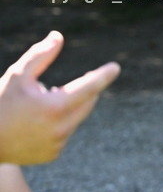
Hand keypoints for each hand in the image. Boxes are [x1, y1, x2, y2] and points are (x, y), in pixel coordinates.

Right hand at [0, 32, 119, 164]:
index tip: (115, 67)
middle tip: (62, 87)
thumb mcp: (17, 76)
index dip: (104, 75)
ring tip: (39, 106)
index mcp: (56, 107)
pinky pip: (64, 134)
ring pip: (75, 118)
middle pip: (87, 102)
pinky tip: (35, 123)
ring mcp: (58, 144)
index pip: (90, 87)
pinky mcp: (52, 154)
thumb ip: (40, 56)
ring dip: (66, 108)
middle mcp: (61, 128)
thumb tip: (58, 37)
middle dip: (82, 91)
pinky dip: (57, 124)